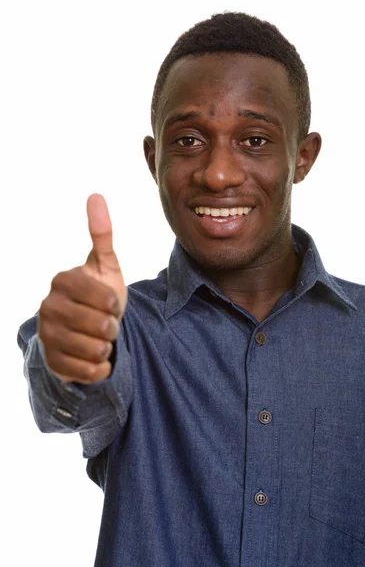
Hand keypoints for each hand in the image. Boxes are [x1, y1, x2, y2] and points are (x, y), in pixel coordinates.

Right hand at [38, 194, 127, 383]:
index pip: (104, 297)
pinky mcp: (51, 363)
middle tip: (106, 324)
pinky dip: (100, 367)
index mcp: (62, 280)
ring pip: (95, 350)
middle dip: (112, 327)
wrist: (86, 332)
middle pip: (101, 325)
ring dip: (107, 347)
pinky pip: (89, 372)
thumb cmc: (99, 296)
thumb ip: (102, 234)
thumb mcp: (105, 265)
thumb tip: (96, 195)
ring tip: (99, 339)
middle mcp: (48, 306)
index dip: (115, 304)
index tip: (111, 303)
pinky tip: (94, 357)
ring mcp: (46, 335)